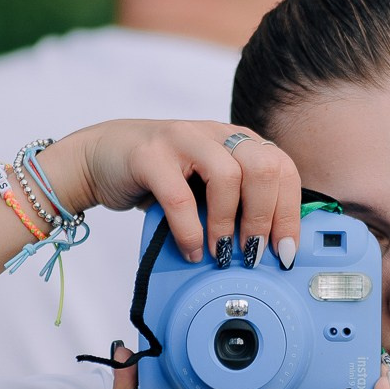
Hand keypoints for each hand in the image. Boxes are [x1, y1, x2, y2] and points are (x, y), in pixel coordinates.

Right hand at [40, 120, 300, 266]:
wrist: (100, 156)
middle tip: (253, 254)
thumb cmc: (161, 176)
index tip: (286, 251)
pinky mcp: (150, 155)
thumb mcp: (206, 185)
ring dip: (228, 226)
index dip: (290, 214)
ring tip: (222, 254)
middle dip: (265, 220)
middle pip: (265, 168)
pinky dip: (190, 232)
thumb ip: (235, 203)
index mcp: (238, 140)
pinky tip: (191, 251)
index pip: (283, 170)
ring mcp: (183, 139)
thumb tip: (267, 250)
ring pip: (228, 177)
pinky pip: (181, 198)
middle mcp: (216, 134)